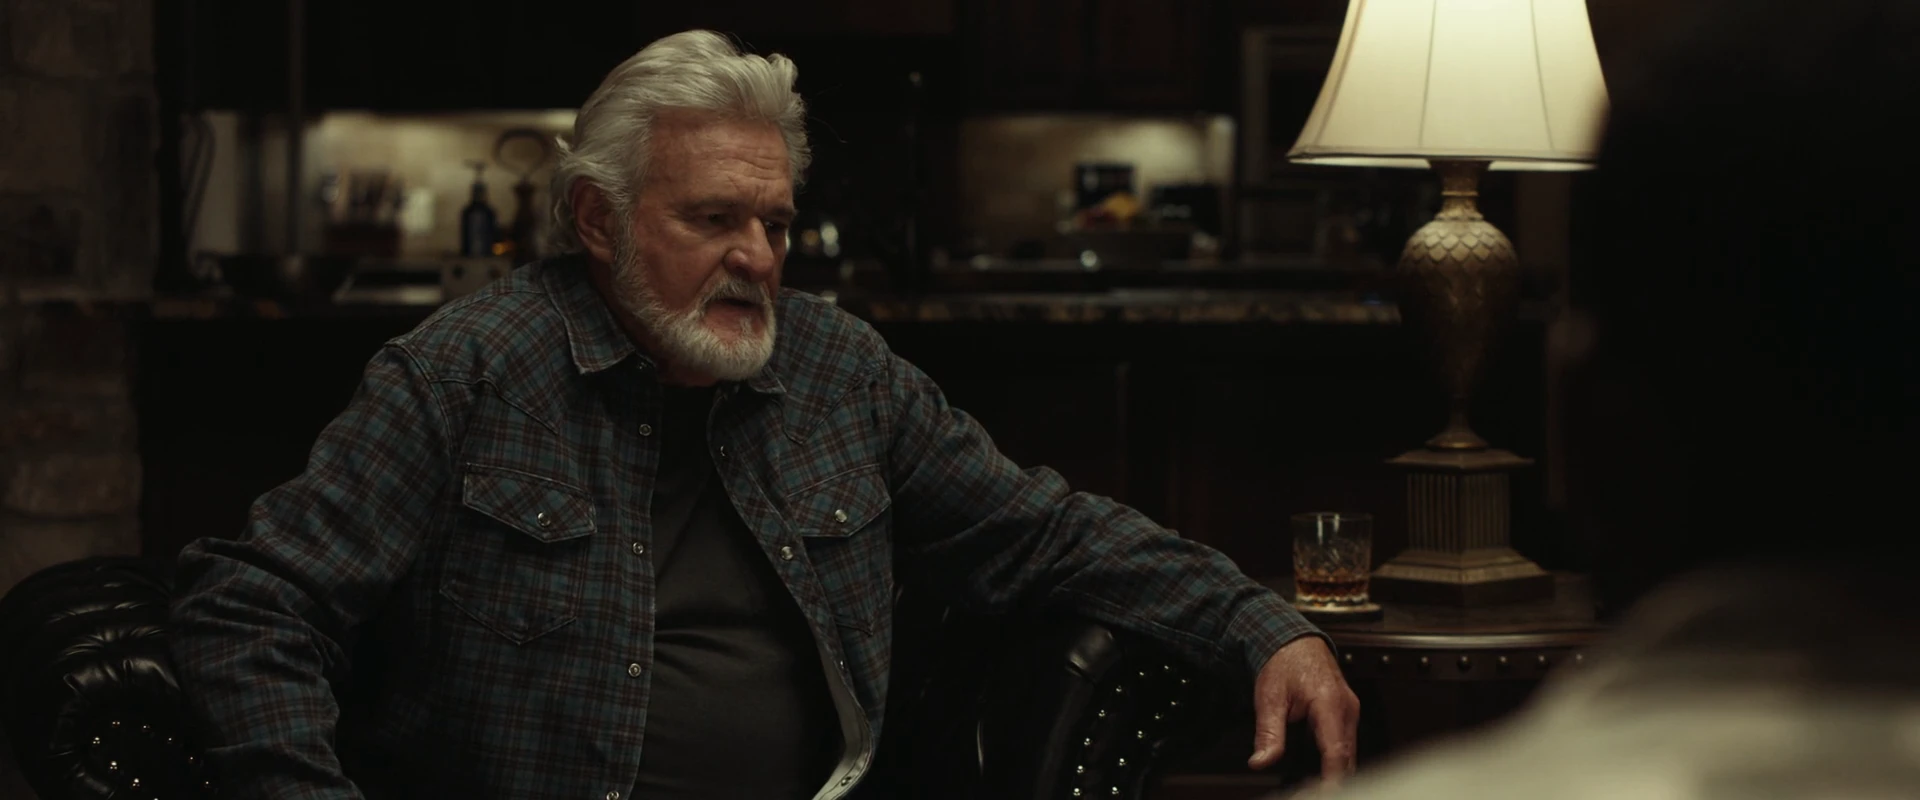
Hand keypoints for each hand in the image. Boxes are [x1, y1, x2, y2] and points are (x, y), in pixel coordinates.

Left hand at [1248, 636, 1359, 784]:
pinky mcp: (1345, 714)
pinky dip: (1334, 762)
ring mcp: (1349, 712)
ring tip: (1310, 788)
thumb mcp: (1269, 697)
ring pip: (1349, 754)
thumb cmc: (1283, 660)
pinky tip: (1316, 773)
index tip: (1321, 793)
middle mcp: (1347, 709)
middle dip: (1332, 782)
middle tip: (1307, 792)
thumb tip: (1261, 761)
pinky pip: (1345, 745)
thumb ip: (1268, 733)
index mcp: (1330, 704)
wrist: (1293, 639)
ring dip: (1334, 773)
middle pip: (1348, 759)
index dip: (1331, 780)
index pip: (1337, 753)